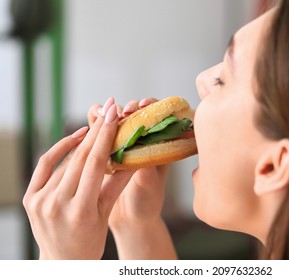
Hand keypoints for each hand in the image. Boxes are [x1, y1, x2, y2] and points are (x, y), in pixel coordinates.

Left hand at [23, 99, 133, 258]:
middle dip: (97, 130)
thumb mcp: (106, 213)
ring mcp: (39, 200)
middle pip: (79, 157)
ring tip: (98, 125)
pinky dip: (60, 149)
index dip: (105, 136)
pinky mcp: (29, 198)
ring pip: (65, 160)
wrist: (62, 261)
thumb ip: (118, 183)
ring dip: (83, 140)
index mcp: (80, 210)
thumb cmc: (90, 240)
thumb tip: (134, 157)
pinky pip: (45, 165)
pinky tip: (75, 138)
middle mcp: (55, 204)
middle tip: (109, 107)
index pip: (94, 164)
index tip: (114, 113)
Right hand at [88, 98, 175, 258]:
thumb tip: (137, 148)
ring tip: (101, 113)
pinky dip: (92, 128)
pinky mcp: (105, 152)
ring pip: (115, 122)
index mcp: (159, 144)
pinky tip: (87, 128)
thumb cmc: (146, 202)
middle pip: (135, 114)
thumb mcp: (148, 185)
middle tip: (123, 111)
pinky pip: (98, 135)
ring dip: (107, 115)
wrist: (130, 220)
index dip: (151, 106)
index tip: (143, 106)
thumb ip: (144, 167)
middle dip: (128, 108)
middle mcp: (142, 141)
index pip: (157, 116)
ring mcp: (123, 145)